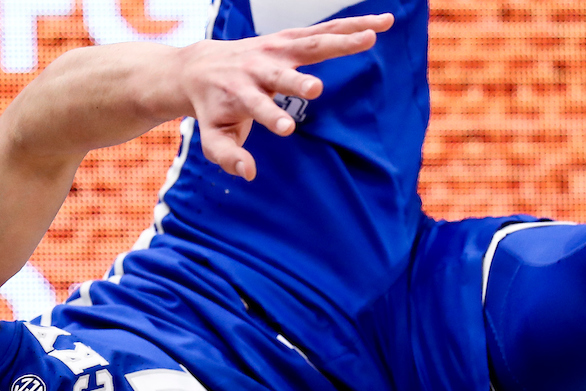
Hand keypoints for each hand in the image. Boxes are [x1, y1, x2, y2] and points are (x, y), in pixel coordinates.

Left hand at [175, 13, 393, 179]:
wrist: (203, 68)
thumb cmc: (213, 108)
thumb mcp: (212, 135)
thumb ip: (226, 155)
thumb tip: (248, 172)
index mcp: (239, 93)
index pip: (256, 107)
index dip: (270, 117)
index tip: (287, 129)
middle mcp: (258, 68)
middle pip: (281, 74)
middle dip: (297, 81)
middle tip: (315, 90)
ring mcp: (276, 49)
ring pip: (311, 44)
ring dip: (342, 40)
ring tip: (374, 36)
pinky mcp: (291, 39)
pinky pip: (326, 31)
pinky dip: (353, 26)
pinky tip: (382, 23)